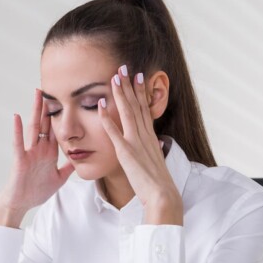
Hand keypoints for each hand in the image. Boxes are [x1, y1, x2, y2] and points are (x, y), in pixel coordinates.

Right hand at [0, 89, 74, 227]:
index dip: (62, 116)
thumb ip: (68, 168)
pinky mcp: (20, 159)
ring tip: (37, 94)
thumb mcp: (59, 178)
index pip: (57, 130)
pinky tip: (17, 117)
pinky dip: (17, 130)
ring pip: (34, 128)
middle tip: (53, 87)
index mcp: (49, 152)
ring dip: (36, 111)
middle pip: (46, 123)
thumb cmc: (36, 191)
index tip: (68, 100)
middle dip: (49, 106)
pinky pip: (19, 143)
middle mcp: (39, 149)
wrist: (21, 203)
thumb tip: (81, 159)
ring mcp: (29, 152)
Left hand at [98, 65, 181, 224]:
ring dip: (120, 93)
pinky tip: (100, 105)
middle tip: (123, 67)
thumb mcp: (155, 161)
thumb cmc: (158, 183)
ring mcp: (135, 142)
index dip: (140, 91)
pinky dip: (107, 117)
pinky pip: (114, 131)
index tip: (137, 76)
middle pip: (136, 104)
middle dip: (129, 85)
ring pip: (127, 112)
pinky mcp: (125, 152)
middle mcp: (144, 135)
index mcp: (150, 137)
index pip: (144, 109)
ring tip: (114, 77)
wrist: (162, 195)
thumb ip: (152, 150)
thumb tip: (155, 145)